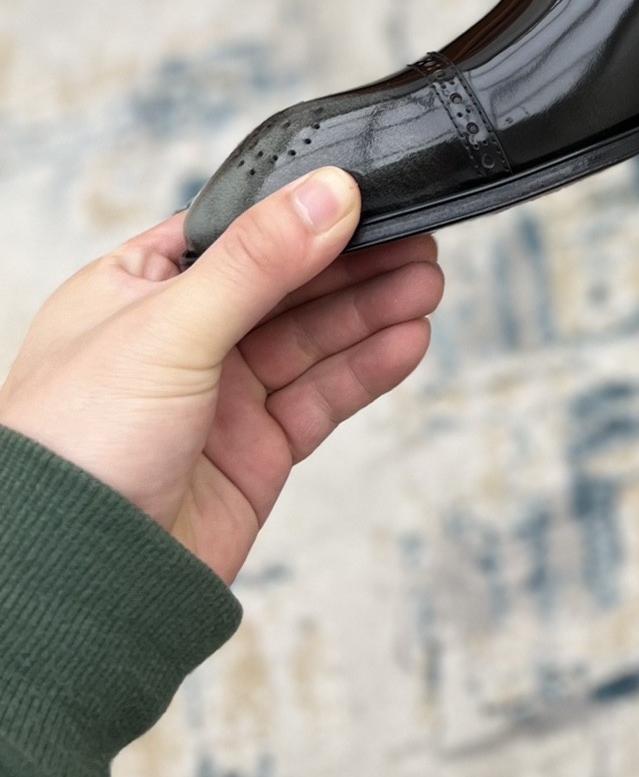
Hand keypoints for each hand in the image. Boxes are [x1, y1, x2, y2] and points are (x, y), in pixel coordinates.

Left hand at [0, 168, 441, 583]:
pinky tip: (407, 340)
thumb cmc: (74, 448)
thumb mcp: (169, 328)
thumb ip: (257, 260)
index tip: (369, 196)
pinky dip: (367, 367)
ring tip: (427, 285)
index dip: (303, 215)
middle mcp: (180, 336)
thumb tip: (330, 192)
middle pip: (287, 283)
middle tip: (420, 239)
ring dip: (372, 310)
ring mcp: (219, 396)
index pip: (237, 233)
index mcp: (136, 287)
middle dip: (355, 263)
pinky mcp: (254, 450)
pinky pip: (322, 396)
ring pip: (313, 339)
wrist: (72, 584)